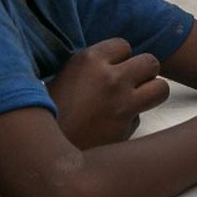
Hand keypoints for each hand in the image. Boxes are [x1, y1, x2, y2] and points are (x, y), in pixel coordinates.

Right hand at [46, 38, 169, 148]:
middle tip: (130, 83)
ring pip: (160, 88)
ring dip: (150, 93)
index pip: (124, 45)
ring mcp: (122, 104)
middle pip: (150, 62)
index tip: (110, 68)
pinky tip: (110, 126)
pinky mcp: (126, 129)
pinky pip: (140, 118)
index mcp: (89, 60)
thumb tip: (112, 64)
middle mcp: (111, 78)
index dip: (119, 58)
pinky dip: (130, 121)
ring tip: (133, 100)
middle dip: (143, 72)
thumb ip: (90, 69)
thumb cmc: (45, 113)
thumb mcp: (62, 77)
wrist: (36, 152)